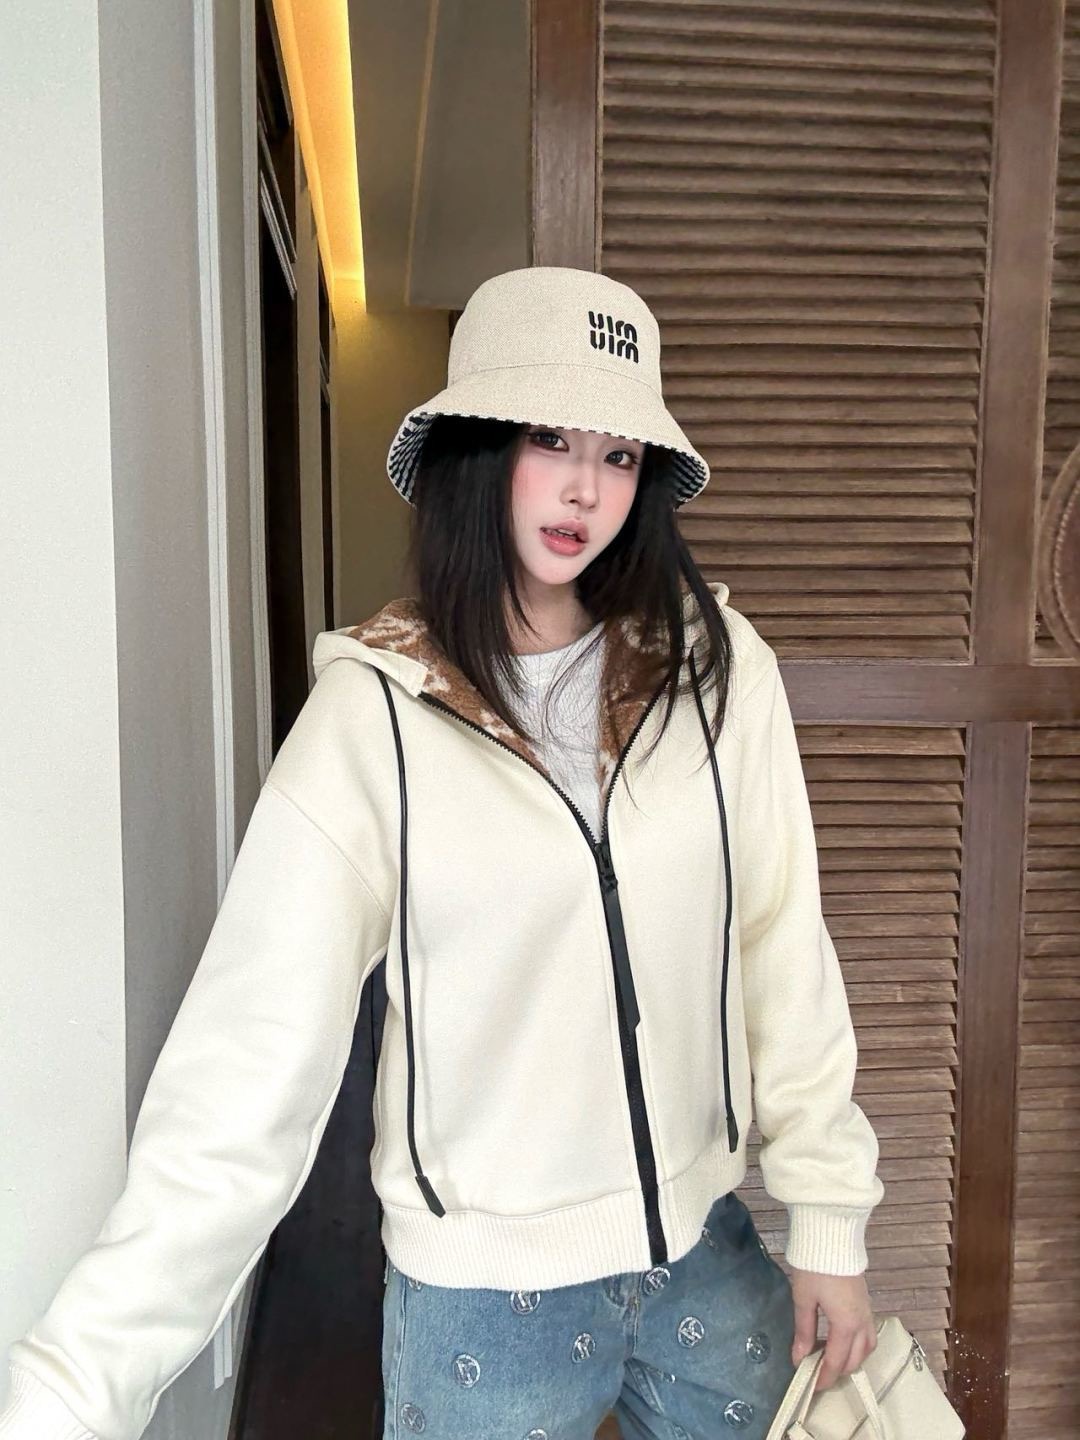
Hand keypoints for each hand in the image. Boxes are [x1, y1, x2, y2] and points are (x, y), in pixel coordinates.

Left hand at [789, 1268, 876, 1391]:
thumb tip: (799, 1358)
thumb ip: (803, 1331)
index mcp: (847, 1325)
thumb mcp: (804, 1299)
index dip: (824, 1377)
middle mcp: (862, 1322)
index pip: (837, 1362)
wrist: (831, 1235)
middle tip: (818, 1374)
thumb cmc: (815, 1267)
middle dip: (838, 1371)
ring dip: (851, 1359)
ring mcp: (867, 1311)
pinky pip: (868, 1333)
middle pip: (856, 1359)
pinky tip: (841, 1340)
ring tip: (830, 1359)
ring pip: (867, 1347)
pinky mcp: (866, 1301)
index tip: (811, 1387)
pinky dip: (858, 1344)